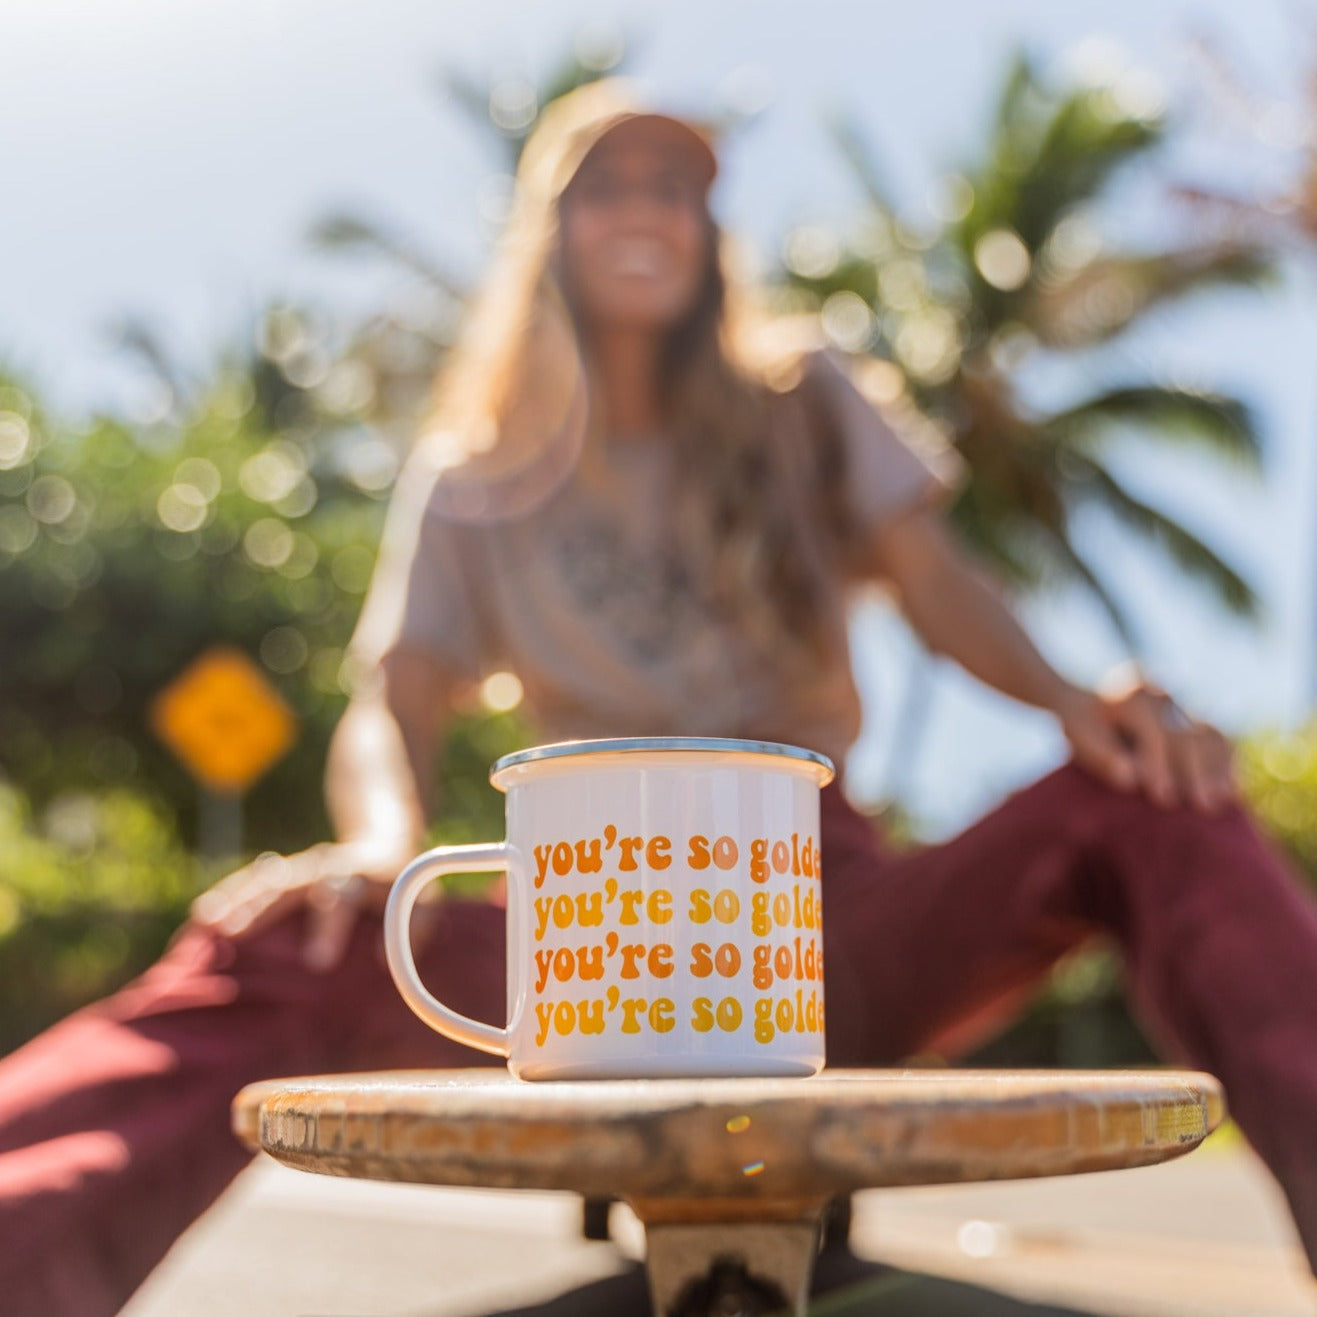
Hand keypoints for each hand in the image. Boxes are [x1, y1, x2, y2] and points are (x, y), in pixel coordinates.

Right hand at [190, 836, 416, 971]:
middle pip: (290, 885)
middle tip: (233, 935)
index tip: (318, 962)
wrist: (385, 837)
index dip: (330, 926)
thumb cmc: (402, 882)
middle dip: (261, 909)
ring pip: (265, 880)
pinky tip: (202, 913)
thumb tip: (384, 962)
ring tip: (206, 922)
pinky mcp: (287, 872)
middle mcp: (326, 866)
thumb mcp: (420, 901)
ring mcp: (302, 867)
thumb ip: (412, 931)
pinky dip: (229, 894)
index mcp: (361, 874)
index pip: (341, 896)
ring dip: (235, 899)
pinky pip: (254, 881)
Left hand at [1053, 674, 1237, 811]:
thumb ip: (1102, 756)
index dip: (1159, 765)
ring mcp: (1179, 703)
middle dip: (1195, 772)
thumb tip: (1130, 779)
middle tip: (1201, 806)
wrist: (1087, 704)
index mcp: (1131, 695)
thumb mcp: (1081, 738)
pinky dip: (1226, 764)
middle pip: (1187, 734)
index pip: (1153, 732)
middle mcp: (1160, 694)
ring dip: (1218, 770)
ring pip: (1210, 734)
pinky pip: (1216, 739)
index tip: (1162, 798)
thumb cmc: (1082, 727)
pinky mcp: (1192, 716)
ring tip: (1223, 801)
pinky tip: (1233, 791)